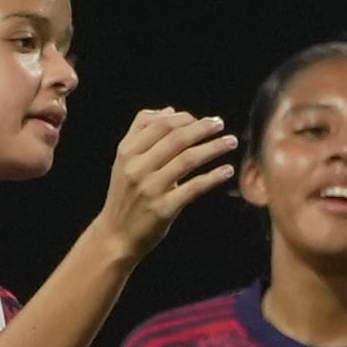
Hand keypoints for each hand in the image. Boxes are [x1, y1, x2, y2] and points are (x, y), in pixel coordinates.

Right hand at [99, 108, 238, 259]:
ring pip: (187, 160)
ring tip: (231, 142)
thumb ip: (141, 132)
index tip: (202, 119)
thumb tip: (168, 110)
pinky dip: (213, 177)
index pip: (160, 125)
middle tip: (220, 124)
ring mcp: (151, 188)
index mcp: (128, 152)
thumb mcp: (125, 160)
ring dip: (213, 148)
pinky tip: (227, 170)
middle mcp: (138, 167)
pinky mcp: (164, 208)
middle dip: (202, 128)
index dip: (184, 118)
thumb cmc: (125, 195)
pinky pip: (193, 187)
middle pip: (176, 139)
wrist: (115, 235)